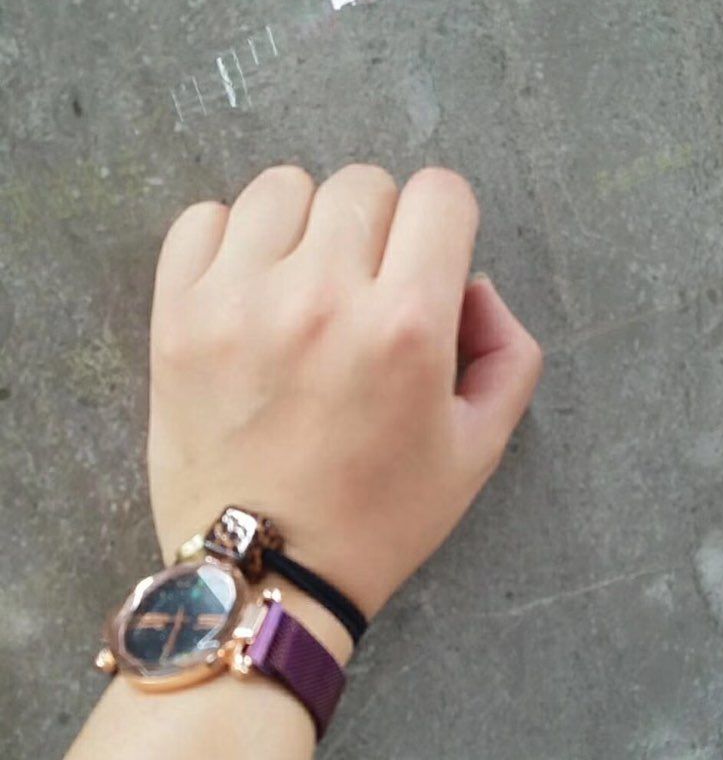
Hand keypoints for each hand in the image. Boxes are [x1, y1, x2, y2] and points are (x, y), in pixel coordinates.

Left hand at [148, 164, 541, 619]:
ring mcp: (241, 302)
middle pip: (363, 184)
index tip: (427, 266)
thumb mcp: (479, 449)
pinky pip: (203, 219)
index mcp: (407, 326)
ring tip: (302, 288)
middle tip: (365, 292)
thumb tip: (473, 282)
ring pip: (283, 188)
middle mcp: (324, 298)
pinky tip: (248, 291)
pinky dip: (231, 241)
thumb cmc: (378, 518)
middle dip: (378, 229)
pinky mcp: (177, 315)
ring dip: (304, 227)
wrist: (266, 574)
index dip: (445, 226)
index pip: (440, 193)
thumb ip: (507, 352)